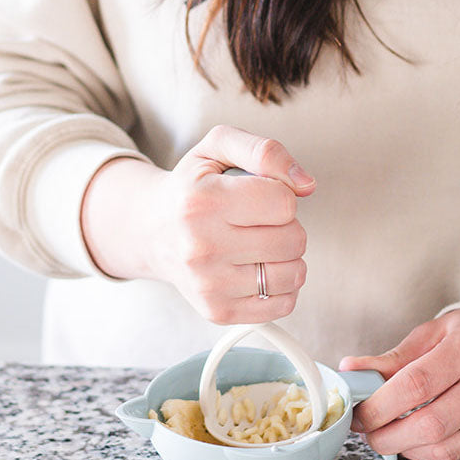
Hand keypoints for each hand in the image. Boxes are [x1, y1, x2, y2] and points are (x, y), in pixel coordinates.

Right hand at [81, 125, 314, 323]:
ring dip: (288, 256)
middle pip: (293, 239)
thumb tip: (307, 184)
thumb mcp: (219, 147)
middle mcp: (202, 247)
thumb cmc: (193, 186)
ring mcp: (209, 285)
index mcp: (203, 201)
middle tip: (260, 220)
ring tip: (261, 244)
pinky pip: (283, 304)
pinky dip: (283, 285)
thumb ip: (266, 151)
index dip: (282, 194)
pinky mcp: (218, 311)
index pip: (284, 202)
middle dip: (287, 225)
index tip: (260, 194)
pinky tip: (259, 268)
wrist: (152, 230)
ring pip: (293, 274)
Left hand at [339, 309, 459, 459]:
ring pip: (444, 447)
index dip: (381, 404)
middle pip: (430, 423)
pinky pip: (457, 454)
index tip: (358, 411)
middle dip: (388, 435)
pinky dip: (426, 453)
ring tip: (384, 436)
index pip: (417, 383)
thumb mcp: (433, 333)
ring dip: (404, 449)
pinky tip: (410, 441)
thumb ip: (394, 357)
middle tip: (365, 430)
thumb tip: (351, 370)